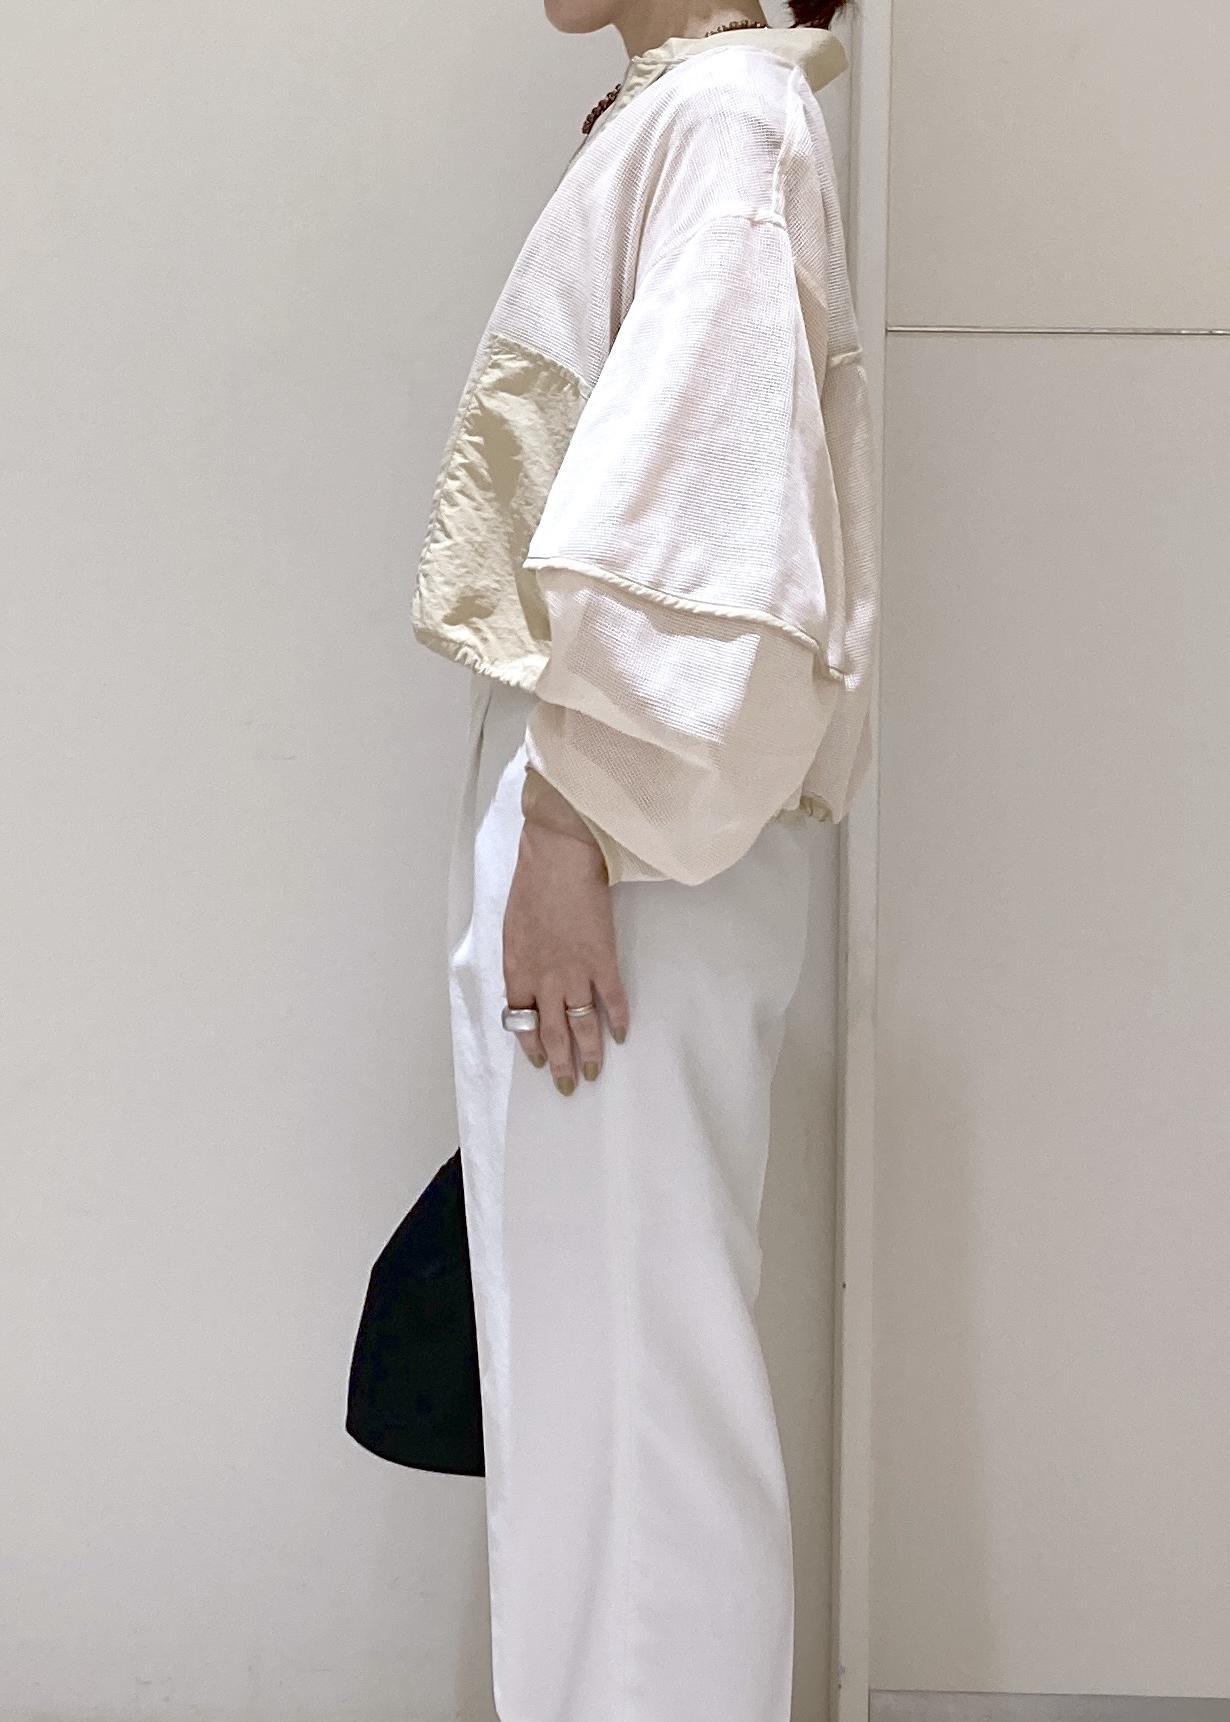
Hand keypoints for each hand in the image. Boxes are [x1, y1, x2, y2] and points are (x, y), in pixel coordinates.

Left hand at [502, 779, 629, 1094]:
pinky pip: (612, 999)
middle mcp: (544, 980)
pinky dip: (619, 1019)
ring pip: (583, 1025)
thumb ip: (521, 962)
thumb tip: (529, 984)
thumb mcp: (512, 928)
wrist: (558, 858)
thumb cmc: (531, 886)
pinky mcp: (603, 959)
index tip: (538, 1062)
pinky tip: (623, 1034)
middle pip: (552, 1033)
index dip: (531, 1045)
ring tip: (595, 1072)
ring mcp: (575, 972)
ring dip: (589, 1053)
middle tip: (567, 1086)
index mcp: (517, 970)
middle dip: (560, 1065)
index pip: (521, 1022)